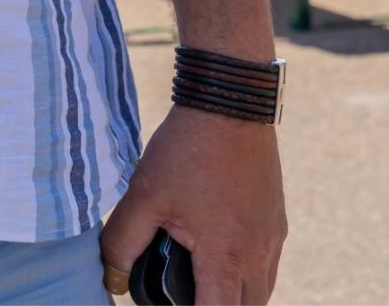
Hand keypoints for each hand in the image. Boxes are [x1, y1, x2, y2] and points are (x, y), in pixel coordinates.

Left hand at [99, 106, 284, 303]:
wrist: (229, 103)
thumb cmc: (187, 149)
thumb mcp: (144, 195)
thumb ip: (122, 242)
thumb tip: (112, 277)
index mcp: (226, 255)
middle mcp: (258, 253)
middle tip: (188, 296)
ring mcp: (272, 237)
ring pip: (262, 291)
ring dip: (236, 297)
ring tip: (202, 287)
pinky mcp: (276, 220)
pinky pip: (267, 265)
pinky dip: (248, 275)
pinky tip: (221, 259)